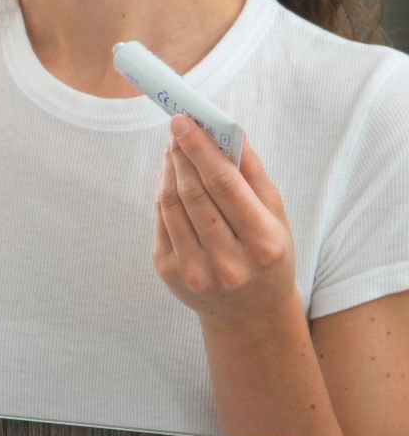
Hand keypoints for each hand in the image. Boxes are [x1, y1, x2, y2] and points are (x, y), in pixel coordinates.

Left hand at [153, 116, 297, 329]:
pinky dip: (162, 192)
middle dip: (182, 153)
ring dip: (169, 169)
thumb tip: (230, 130)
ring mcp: (194, 271)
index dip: (199, 149)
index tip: (183, 120)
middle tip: (177, 127)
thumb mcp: (275, 217)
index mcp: (262, 244)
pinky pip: (160, 220)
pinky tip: (170, 178)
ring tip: (174, 149)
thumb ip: (253, 173)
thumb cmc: (267, 254)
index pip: (223, 185)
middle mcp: (228, 262)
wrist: (250, 315)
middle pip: (193, 192)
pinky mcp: (168, 273)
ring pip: (170, 204)